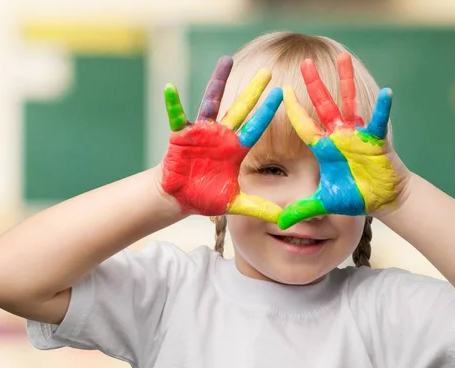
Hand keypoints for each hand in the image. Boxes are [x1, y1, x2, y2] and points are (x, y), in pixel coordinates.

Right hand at [161, 56, 282, 222]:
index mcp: (236, 149)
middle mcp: (222, 136)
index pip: (256, 127)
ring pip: (212, 103)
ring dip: (218, 82)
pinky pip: (176, 116)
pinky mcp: (181, 134)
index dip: (267, 112)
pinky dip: (173, 103)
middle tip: (267, 71)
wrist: (179, 198)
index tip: (282, 94)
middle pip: (240, 109)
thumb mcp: (235, 204)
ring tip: (226, 61)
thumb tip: (283, 219)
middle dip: (253, 91)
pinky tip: (170, 88)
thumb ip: (258, 208)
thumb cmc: (206, 197)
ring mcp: (201, 132)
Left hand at [278, 53, 408, 229]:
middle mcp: (338, 136)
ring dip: (346, 81)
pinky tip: (386, 91)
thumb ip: (302, 210)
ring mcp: (358, 134)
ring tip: (344, 57)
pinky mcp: (376, 139)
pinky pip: (378, 120)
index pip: (304, 125)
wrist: (383, 200)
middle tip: (305, 62)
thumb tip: (278, 225)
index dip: (294, 109)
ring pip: (349, 102)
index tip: (282, 91)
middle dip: (314, 84)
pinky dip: (382, 107)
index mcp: (324, 148)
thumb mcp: (325, 203)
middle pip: (323, 105)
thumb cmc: (355, 197)